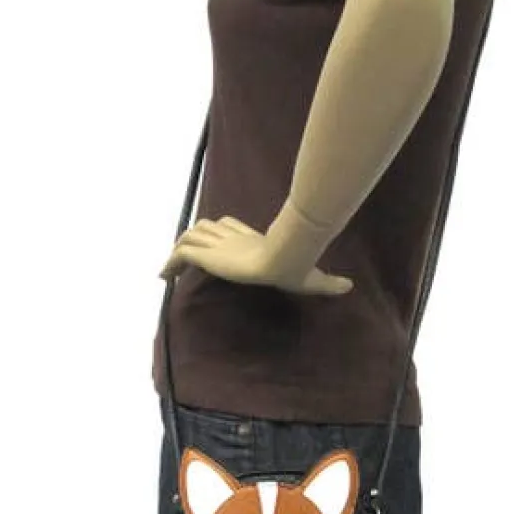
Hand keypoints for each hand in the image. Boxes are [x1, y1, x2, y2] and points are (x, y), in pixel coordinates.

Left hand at [158, 215, 352, 295]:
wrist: (285, 258)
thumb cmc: (298, 266)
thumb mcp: (313, 278)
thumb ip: (328, 282)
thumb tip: (350, 286)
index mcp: (252, 239)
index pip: (228, 227)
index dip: (218, 232)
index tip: (212, 247)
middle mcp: (232, 238)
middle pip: (206, 227)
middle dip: (196, 239)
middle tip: (186, 257)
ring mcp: (219, 245)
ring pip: (191, 237)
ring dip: (180, 250)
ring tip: (170, 268)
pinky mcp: (209, 255)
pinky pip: (181, 253)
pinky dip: (169, 263)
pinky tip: (163, 277)